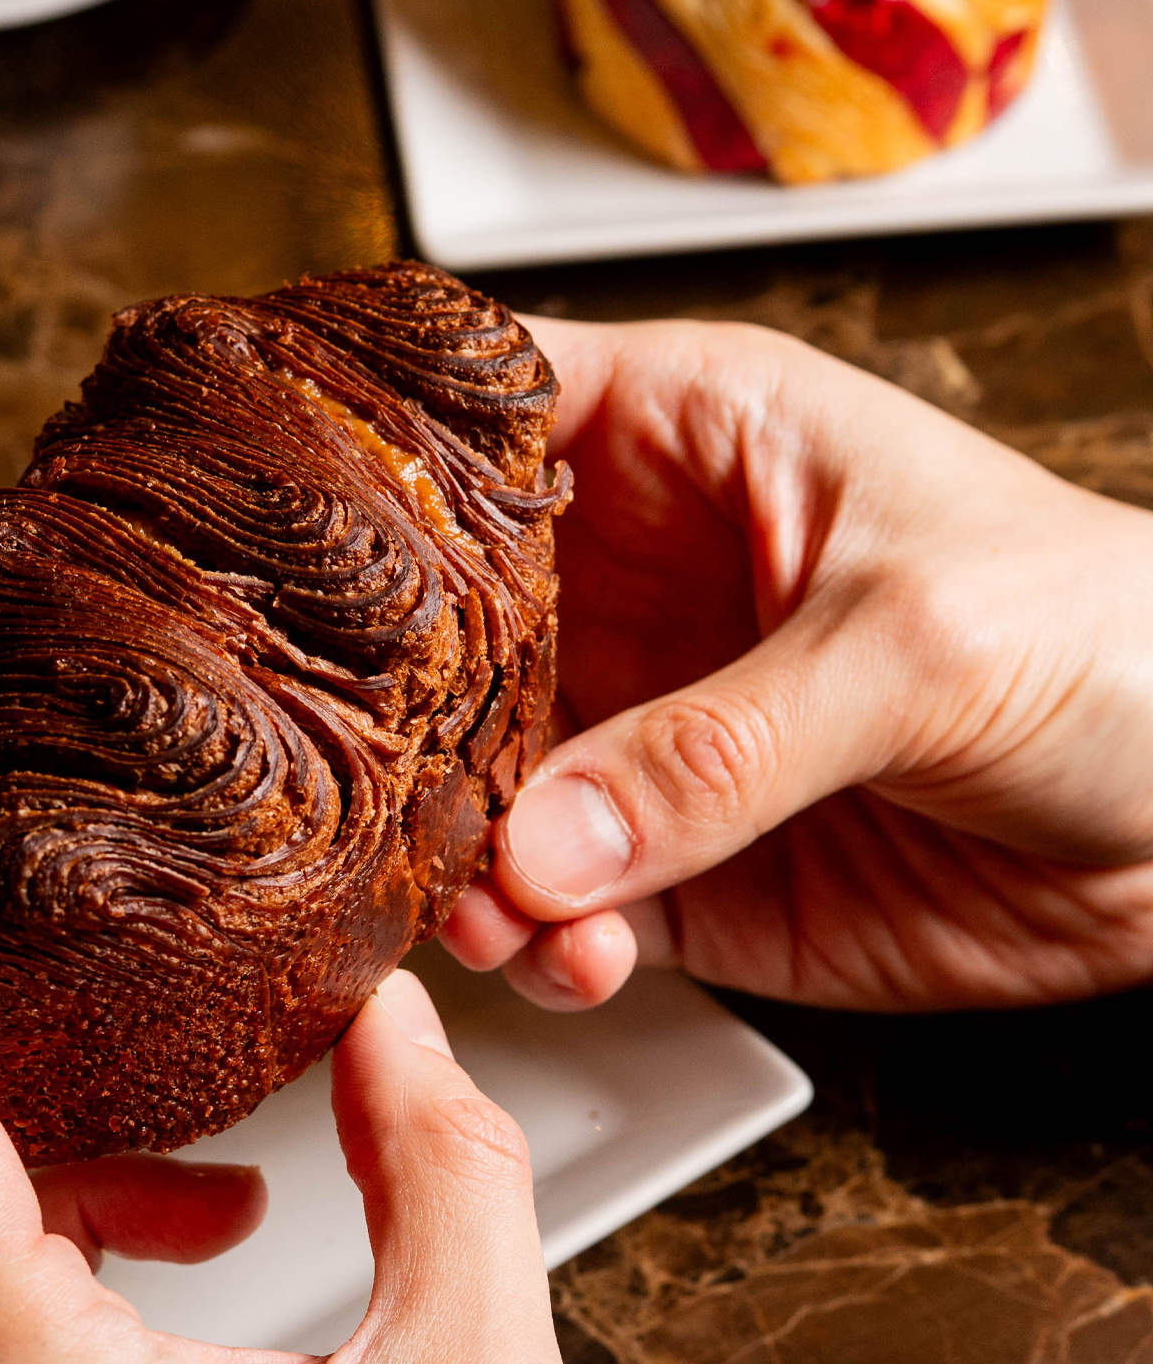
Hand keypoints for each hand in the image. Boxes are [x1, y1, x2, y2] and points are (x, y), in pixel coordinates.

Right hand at [444, 320, 1152, 1012]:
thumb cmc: (1113, 635)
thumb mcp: (915, 646)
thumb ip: (721, 745)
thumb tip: (546, 835)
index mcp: (686, 439)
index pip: (483, 411)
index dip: (380, 457)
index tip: (292, 537)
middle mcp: (641, 578)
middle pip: (446, 624)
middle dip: (402, 710)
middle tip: (382, 785)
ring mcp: (652, 729)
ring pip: (484, 782)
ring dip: (466, 854)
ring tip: (497, 907)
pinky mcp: (685, 861)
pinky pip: (565, 905)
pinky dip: (547, 943)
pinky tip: (582, 952)